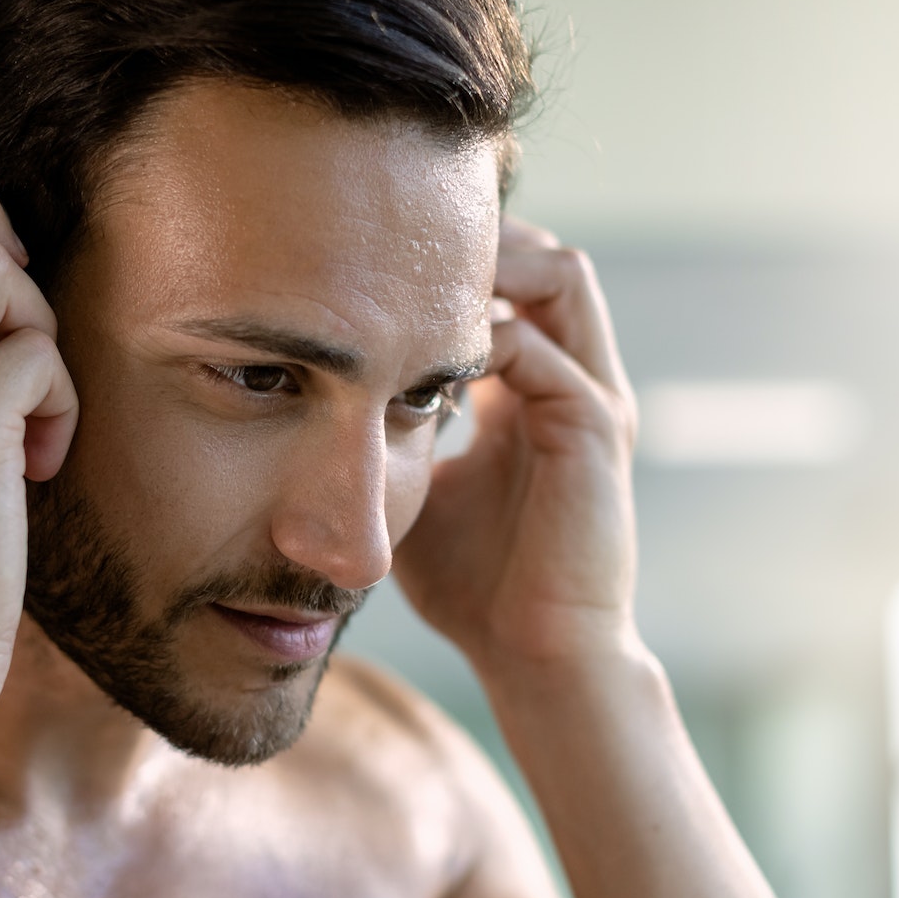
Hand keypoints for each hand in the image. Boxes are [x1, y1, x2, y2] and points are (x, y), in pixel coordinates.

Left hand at [394, 217, 640, 676]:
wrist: (536, 655)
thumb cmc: (476, 585)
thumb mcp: (408, 490)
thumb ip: (383, 436)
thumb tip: (304, 406)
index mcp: (533, 390)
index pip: (511, 285)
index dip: (450, 266)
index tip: (371, 269)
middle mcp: (572, 382)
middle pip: (545, 258)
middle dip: (479, 241)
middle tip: (394, 252)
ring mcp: (591, 400)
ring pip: (563, 278)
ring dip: (493, 267)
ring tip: (416, 285)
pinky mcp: (594, 429)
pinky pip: (543, 350)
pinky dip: (485, 337)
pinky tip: (424, 359)